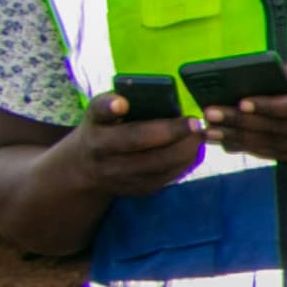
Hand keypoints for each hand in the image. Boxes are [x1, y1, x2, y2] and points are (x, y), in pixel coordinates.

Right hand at [61, 92, 204, 199]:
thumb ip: (119, 104)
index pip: (100, 113)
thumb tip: (152, 97)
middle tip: (195, 123)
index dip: (110, 108)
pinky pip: (167, 176)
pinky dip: (185, 161)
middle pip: (137, 141)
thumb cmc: (104, 130)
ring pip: (158, 163)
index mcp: (95, 125)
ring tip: (200, 134)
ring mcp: (118, 175)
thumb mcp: (101, 114)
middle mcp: (102, 152)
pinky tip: (193, 149)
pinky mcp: (137, 188)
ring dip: (185, 148)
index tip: (122, 103)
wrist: (87, 168)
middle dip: (171, 131)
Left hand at [202, 50, 286, 169]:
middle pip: (281, 129)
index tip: (238, 101)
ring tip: (213, 133)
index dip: (266, 105)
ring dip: (243, 140)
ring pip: (280, 147)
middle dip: (241, 123)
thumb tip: (275, 76)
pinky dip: (259, 151)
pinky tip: (237, 143)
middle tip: (209, 117)